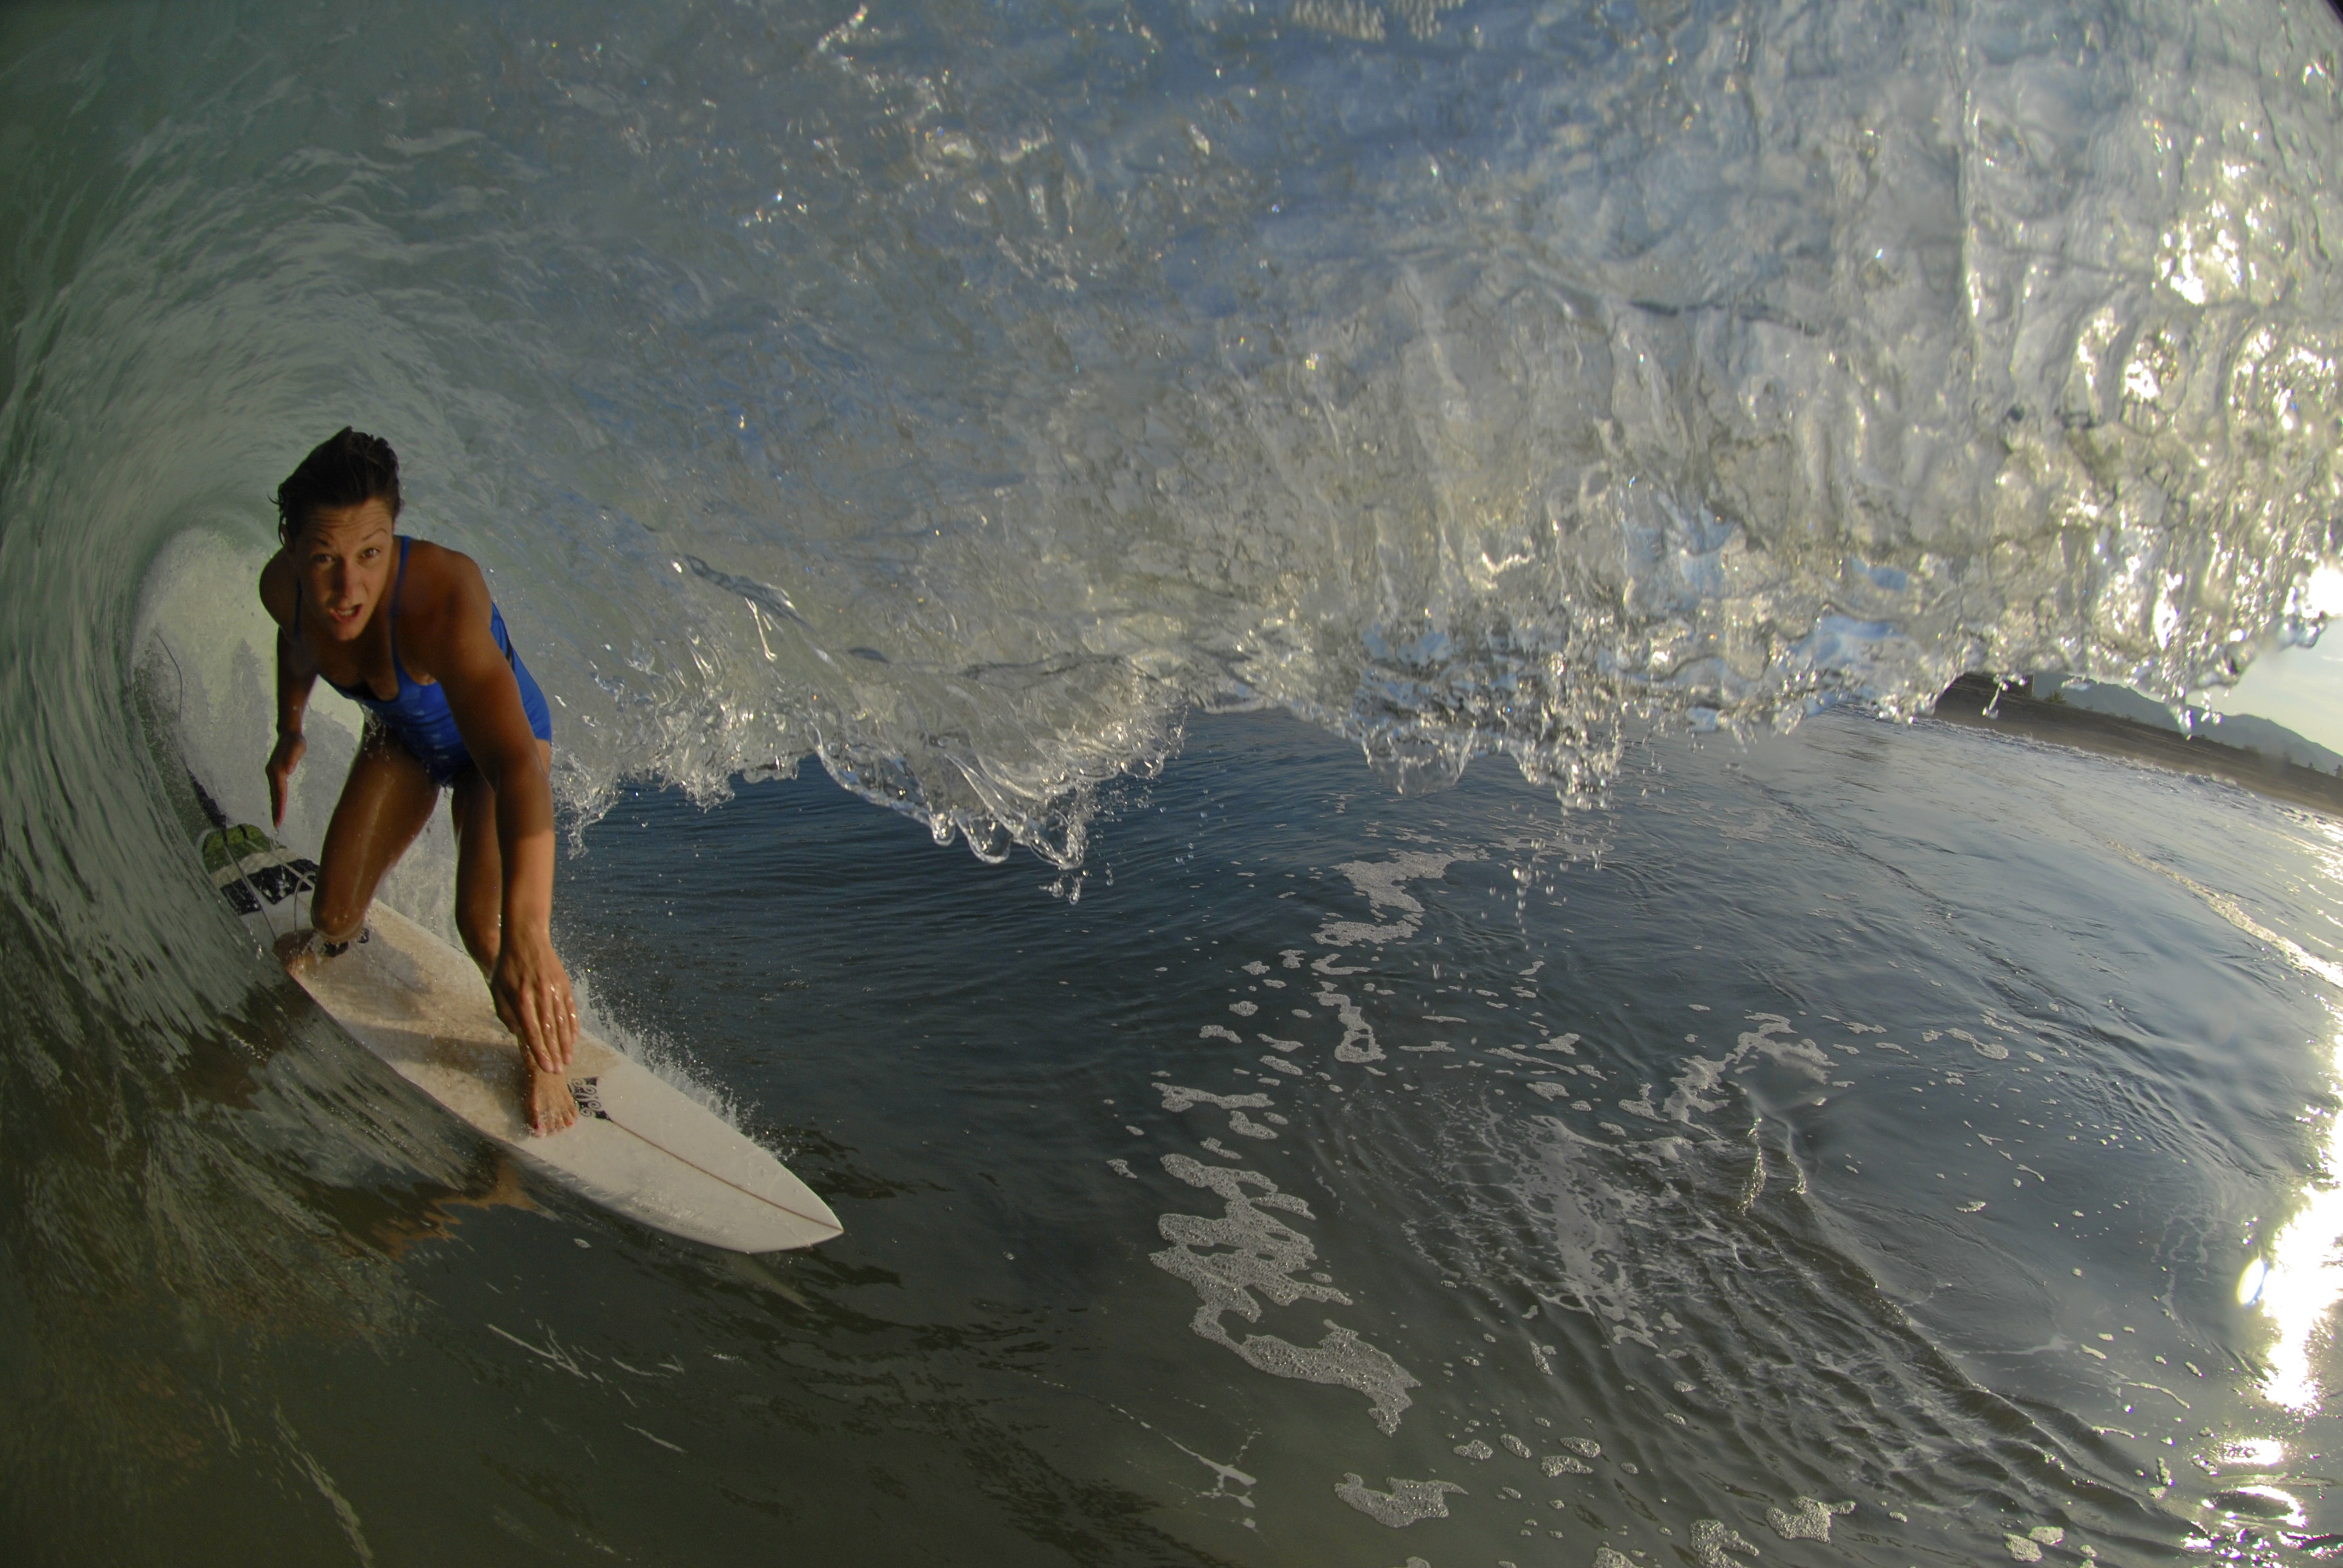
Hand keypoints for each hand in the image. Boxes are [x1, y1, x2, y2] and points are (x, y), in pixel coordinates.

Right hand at [266, 731, 304, 826]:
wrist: (289, 734)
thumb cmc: (295, 740)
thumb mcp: (298, 746)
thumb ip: (292, 757)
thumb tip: (288, 771)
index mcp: (277, 769)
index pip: (279, 791)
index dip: (279, 806)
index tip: (279, 818)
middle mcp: (272, 773)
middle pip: (275, 795)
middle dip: (275, 810)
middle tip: (277, 825)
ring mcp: (272, 773)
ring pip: (274, 793)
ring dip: (275, 806)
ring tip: (277, 820)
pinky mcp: (276, 773)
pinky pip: (276, 789)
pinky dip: (277, 799)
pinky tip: (278, 806)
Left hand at [492, 929, 577, 1074]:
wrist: (526, 937)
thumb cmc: (506, 964)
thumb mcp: (496, 987)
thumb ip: (504, 1012)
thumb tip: (516, 1033)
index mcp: (521, 999)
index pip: (532, 1032)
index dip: (540, 1052)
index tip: (546, 1068)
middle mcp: (541, 996)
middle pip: (550, 1031)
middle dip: (555, 1053)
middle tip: (559, 1071)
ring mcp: (555, 990)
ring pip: (562, 1022)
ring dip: (566, 1043)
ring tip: (568, 1059)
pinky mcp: (564, 984)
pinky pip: (570, 1009)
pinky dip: (573, 1025)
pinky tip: (574, 1038)